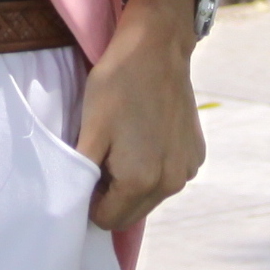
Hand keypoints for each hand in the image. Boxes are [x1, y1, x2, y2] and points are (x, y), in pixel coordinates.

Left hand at [75, 0, 205, 230]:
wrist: (156, 49)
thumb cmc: (116, 85)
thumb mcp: (90, 129)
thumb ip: (81, 174)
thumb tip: (73, 203)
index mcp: (141, 181)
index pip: (107, 220)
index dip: (89, 201)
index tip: (84, 172)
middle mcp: (170, 183)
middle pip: (131, 213)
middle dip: (111, 196)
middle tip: (100, 157)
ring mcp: (187, 169)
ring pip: (150, 196)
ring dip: (133, 182)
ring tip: (122, 143)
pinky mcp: (196, 155)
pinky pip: (168, 176)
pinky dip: (154, 167)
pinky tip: (144, 136)